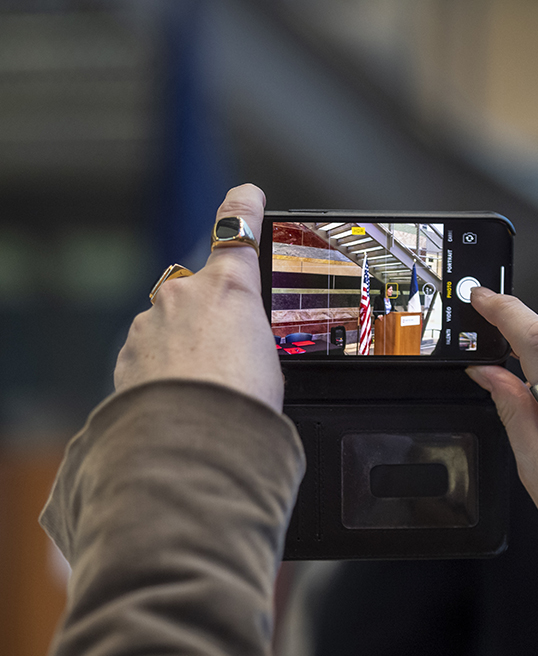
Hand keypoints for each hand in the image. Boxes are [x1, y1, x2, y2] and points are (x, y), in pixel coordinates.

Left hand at [114, 184, 282, 413]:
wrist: (194, 440)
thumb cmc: (240, 401)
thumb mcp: (269, 360)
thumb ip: (247, 336)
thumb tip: (233, 345)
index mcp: (230, 289)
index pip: (237, 231)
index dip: (243, 207)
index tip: (247, 193)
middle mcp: (185, 296)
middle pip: (200, 293)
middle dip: (212, 316)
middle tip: (230, 354)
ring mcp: (152, 323)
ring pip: (171, 324)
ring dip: (186, 346)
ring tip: (206, 385)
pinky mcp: (129, 353)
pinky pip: (151, 352)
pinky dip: (164, 368)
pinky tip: (180, 394)